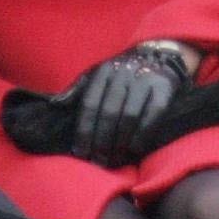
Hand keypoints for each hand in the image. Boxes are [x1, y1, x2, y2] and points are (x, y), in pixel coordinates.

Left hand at [72, 44, 189, 166]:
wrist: (157, 56)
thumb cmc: (120, 74)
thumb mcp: (96, 75)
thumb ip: (77, 90)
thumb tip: (55, 105)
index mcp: (103, 71)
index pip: (90, 104)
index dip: (84, 131)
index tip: (81, 153)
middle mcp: (123, 73)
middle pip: (109, 113)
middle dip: (102, 142)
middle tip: (98, 162)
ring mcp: (145, 79)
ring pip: (129, 116)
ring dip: (120, 142)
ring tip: (114, 160)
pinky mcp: (164, 88)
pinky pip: (153, 115)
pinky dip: (143, 135)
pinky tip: (134, 149)